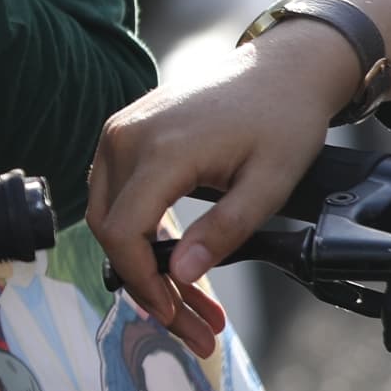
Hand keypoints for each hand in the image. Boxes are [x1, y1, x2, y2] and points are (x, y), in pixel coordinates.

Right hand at [86, 25, 362, 355]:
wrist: (281, 68)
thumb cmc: (283, 120)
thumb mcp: (269, 184)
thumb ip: (224, 231)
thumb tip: (179, 274)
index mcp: (162, 149)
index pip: (124, 231)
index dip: (145, 284)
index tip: (177, 317)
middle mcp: (126, 137)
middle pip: (108, 228)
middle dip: (144, 283)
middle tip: (189, 322)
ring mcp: (119, 130)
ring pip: (107, 213)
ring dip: (140, 260)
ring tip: (188, 297)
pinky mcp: (124, 131)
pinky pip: (115, 191)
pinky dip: (138, 230)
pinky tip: (172, 255)